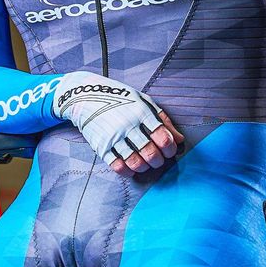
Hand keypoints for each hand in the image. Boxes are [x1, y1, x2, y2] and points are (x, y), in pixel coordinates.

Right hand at [51, 72, 184, 175]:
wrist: (85, 95)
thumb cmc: (119, 97)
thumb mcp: (143, 101)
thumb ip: (162, 119)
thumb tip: (179, 139)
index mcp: (141, 112)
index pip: (162, 136)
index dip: (170, 148)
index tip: (169, 150)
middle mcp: (128, 125)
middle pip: (150, 152)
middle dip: (159, 161)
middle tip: (159, 159)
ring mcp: (113, 136)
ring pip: (135, 162)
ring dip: (145, 167)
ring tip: (145, 163)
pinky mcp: (101, 146)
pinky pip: (117, 166)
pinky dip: (128, 171)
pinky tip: (131, 167)